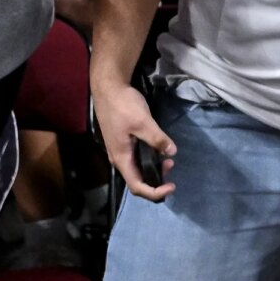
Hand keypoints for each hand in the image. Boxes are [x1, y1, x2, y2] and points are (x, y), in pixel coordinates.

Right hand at [93, 82, 175, 201]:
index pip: (136, 186)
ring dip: (153, 167)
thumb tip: (171, 152)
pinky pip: (136, 157)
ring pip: (137, 167)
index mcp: (121, 158)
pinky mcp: (122, 141)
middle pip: (137, 179)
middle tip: (171, 165)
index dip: (154, 192)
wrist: (108, 88)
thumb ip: (157, 139)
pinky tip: (158, 148)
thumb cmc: (123, 106)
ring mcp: (120, 149)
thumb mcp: (143, 122)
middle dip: (156, 179)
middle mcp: (119, 158)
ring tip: (168, 158)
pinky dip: (148, 158)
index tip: (171, 186)